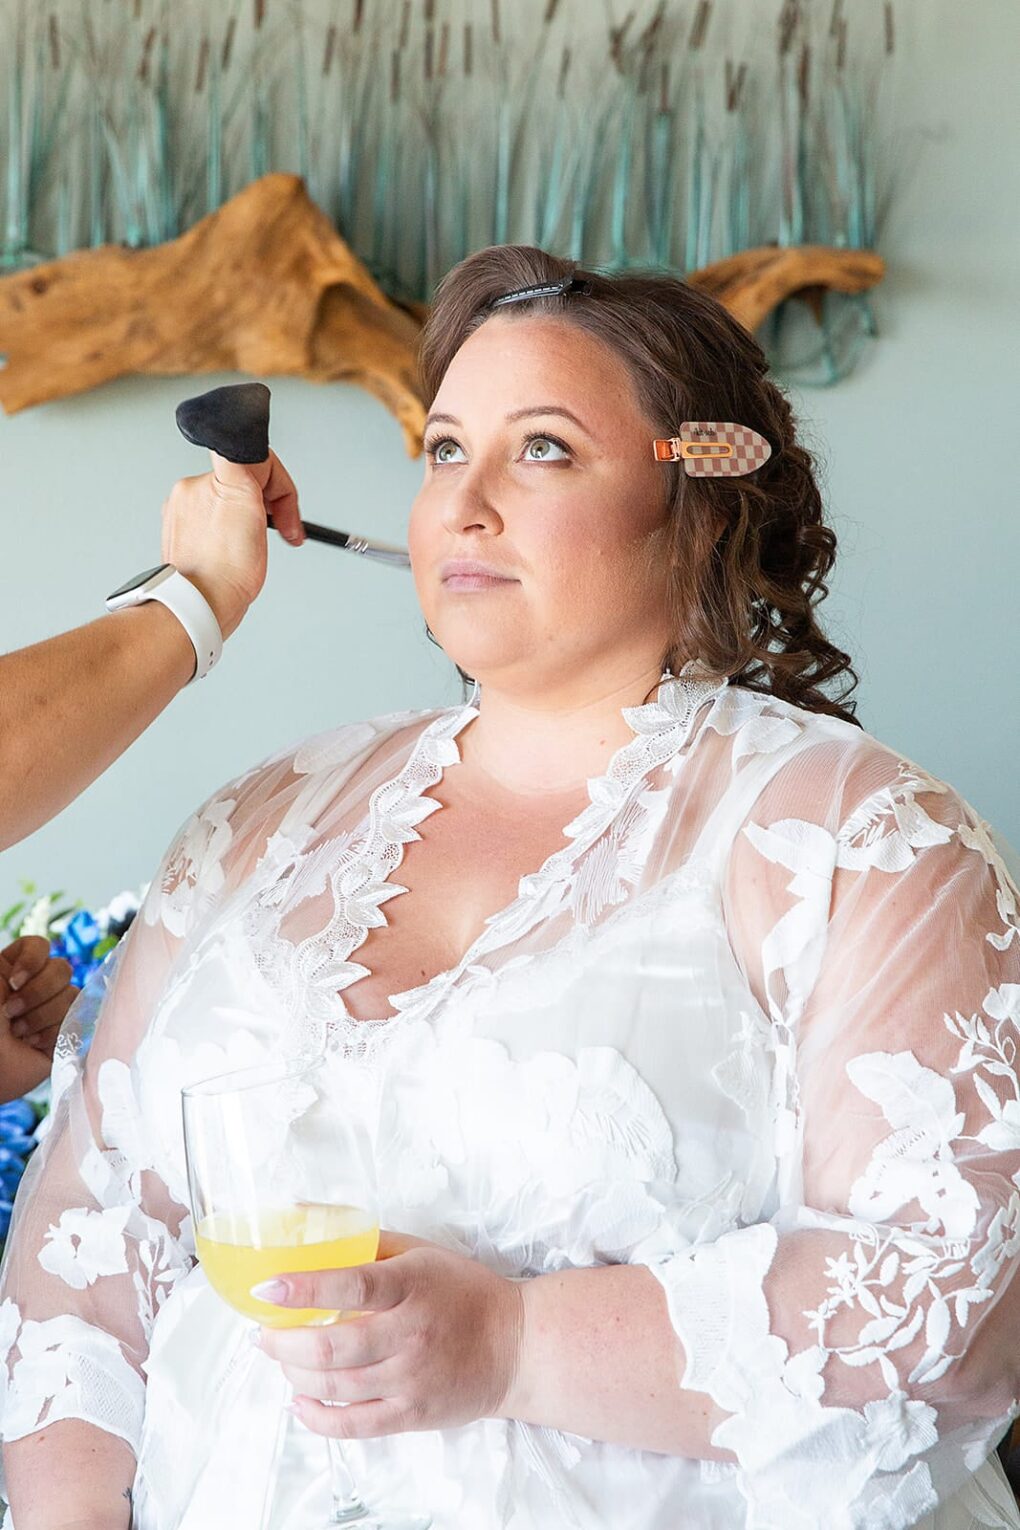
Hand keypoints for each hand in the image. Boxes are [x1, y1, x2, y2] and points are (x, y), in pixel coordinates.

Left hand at [0, 937, 75, 1100]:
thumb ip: (9, 964)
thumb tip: (34, 956)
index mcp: (13, 971)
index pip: (39, 946)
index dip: (33, 960)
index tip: (13, 982)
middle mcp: (34, 986)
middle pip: (61, 968)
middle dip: (37, 993)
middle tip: (11, 1013)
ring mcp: (51, 1010)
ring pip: (71, 994)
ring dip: (40, 1016)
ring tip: (19, 1033)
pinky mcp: (64, 1034)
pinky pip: (75, 1020)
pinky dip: (50, 1033)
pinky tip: (32, 1044)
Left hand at [161, 448, 303, 640]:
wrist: (199, 606)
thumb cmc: (225, 573)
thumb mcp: (248, 506)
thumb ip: (249, 471)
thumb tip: (252, 452)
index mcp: (211, 479)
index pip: (256, 458)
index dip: (278, 484)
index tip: (282, 507)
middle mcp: (192, 490)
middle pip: (245, 484)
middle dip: (265, 508)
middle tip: (275, 534)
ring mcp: (183, 512)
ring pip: (231, 505)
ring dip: (247, 524)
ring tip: (247, 549)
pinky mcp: (180, 532)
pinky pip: (215, 524)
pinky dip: (229, 538)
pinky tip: (233, 555)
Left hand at [254, 1231, 524, 1438]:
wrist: (516, 1346)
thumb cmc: (463, 1292)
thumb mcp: (422, 1253)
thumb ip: (369, 1243)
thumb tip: (309, 1218)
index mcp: (411, 1286)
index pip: (351, 1286)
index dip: (303, 1289)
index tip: (265, 1288)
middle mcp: (410, 1335)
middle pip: (333, 1347)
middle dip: (283, 1343)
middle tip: (262, 1333)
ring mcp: (411, 1379)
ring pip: (336, 1386)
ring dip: (294, 1375)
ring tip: (281, 1360)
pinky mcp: (412, 1414)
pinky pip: (354, 1425)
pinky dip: (317, 1418)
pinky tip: (299, 1403)